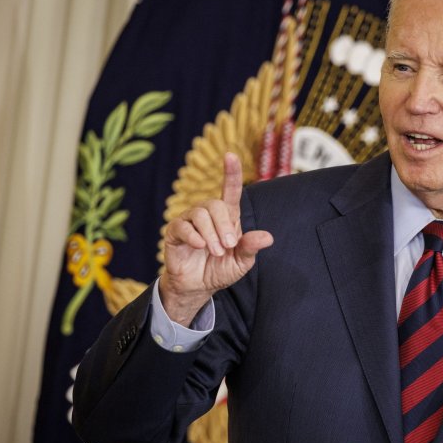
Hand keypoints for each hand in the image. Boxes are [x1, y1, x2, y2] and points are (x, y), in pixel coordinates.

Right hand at [160, 152, 272, 325]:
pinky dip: (194, 236)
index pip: (230, 190)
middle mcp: (208, 214)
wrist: (198, 286)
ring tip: (216, 252)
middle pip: (215, 204)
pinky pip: (182, 226)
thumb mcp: (241, 262)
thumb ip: (251, 248)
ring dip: (211, 234)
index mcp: (227, 216)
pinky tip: (200, 245)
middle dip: (224, 225)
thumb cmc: (221, 269)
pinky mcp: (175, 232)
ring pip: (199, 213)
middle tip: (228, 246)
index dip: (231, 172)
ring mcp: (189, 221)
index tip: (230, 155)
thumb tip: (268, 237)